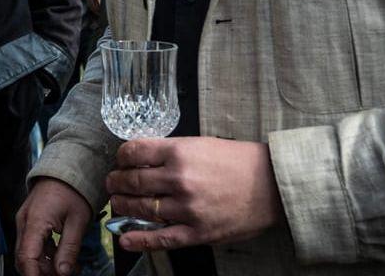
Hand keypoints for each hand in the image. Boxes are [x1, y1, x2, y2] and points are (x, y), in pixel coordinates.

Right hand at [16, 178, 92, 275]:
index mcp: (35, 220)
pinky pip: (32, 245)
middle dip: (41, 273)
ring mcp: (25, 222)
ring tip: (69, 269)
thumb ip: (69, 249)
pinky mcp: (29, 223)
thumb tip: (63, 273)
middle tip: (63, 275)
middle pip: (24, 258)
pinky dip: (44, 256)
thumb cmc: (72, 191)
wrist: (66, 170)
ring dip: (45, 266)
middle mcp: (24, 222)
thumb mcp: (78, 222)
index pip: (27, 257)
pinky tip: (62, 260)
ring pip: (28, 254)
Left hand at [106, 137, 283, 252]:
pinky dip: (139, 239)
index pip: (134, 152)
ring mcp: (187, 208)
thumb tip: (142, 157)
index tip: (120, 160)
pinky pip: (161, 238)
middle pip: (133, 181)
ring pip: (141, 208)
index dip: (121, 157)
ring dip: (122, 205)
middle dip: (116, 182)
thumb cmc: (238, 162)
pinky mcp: (197, 232)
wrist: (271, 185)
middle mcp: (180, 179)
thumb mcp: (201, 144)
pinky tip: (125, 238)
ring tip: (117, 203)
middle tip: (112, 182)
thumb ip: (171, 151)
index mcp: (180, 152)